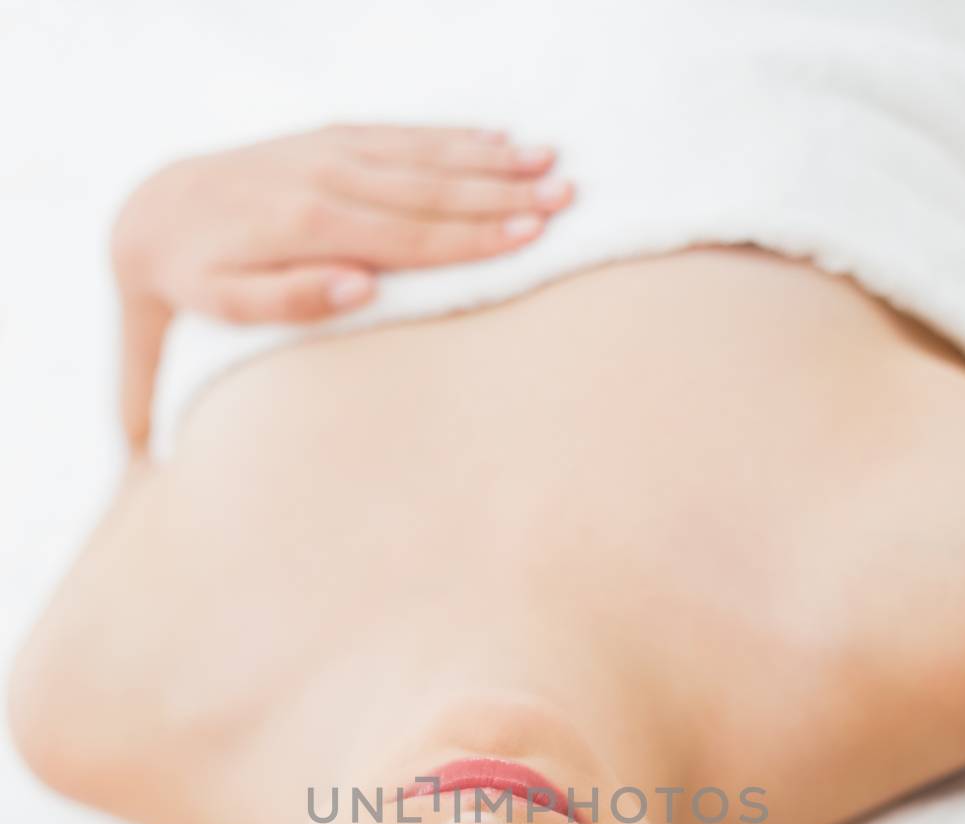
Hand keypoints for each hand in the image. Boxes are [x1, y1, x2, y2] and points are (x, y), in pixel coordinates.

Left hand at [112, 124, 572, 449]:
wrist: (155, 211)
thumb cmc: (196, 278)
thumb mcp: (225, 305)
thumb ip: (292, 300)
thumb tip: (363, 289)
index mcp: (307, 225)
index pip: (408, 235)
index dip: (473, 238)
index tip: (530, 238)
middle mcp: (325, 175)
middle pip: (429, 189)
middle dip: (501, 195)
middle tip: (565, 198)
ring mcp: (329, 149)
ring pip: (424, 154)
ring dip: (490, 159)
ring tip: (549, 163)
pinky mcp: (330, 136)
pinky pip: (402, 133)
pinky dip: (451, 136)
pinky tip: (496, 137)